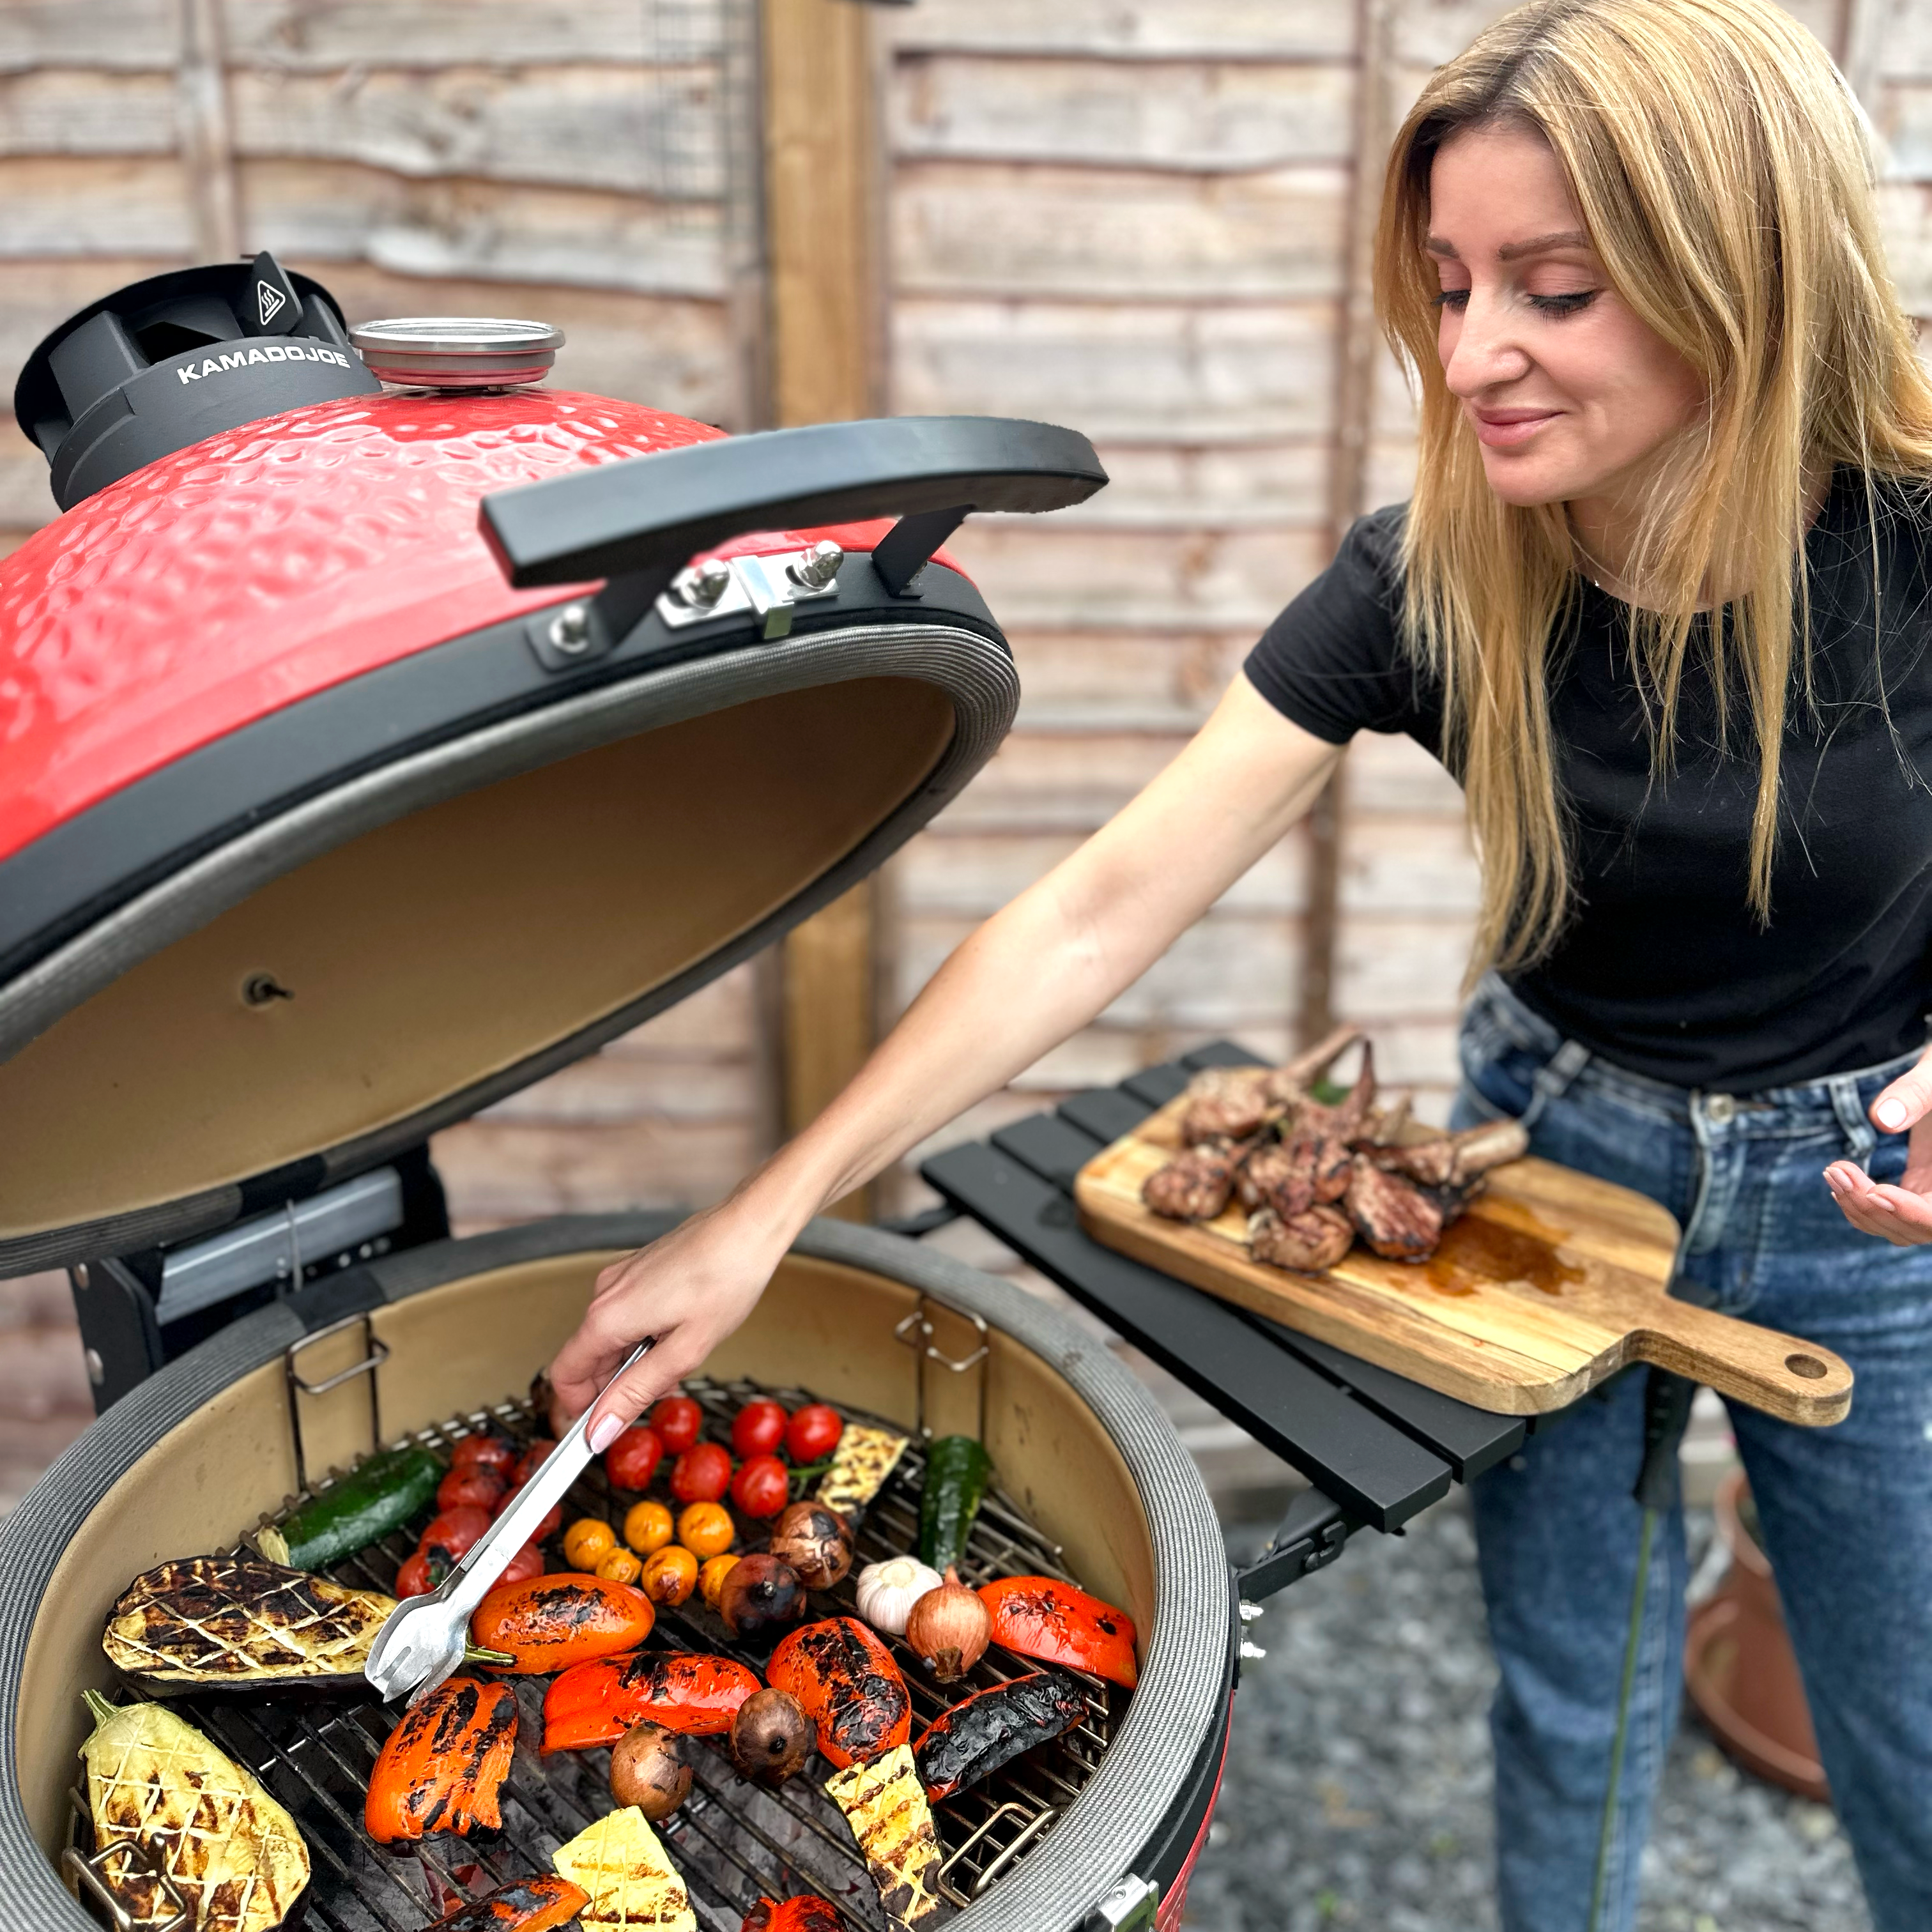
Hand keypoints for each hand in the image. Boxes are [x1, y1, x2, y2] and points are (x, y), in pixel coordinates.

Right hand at [547, 1192, 792, 1447]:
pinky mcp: (636, 1270)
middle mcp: (604, 1294)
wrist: (748, 1227)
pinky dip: (645, 1335)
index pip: (564, 1375)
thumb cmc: (726, 1280)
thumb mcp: (685, 1351)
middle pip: (588, 1358)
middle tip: (667, 1386)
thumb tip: (600, 1430)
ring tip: (683, 1353)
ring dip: (637, 1360)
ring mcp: (619, 1279)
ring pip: (610, 1338)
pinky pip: (625, 1316)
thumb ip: (637, 1392)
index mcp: (607, 1317)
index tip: (604, 1428)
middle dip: (619, 1384)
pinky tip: (682, 1330)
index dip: (579, 1407)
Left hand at [1824, 1042, 1931, 1243]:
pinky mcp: (1921, 1189)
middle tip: (1836, 1171)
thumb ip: (1917, 1093)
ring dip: (1860, 1208)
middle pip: (1917, 1229)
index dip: (1912, 1212)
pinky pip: (1892, 1214)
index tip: (1876, 1191)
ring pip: (1900, 1229)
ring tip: (1833, 1172)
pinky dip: (1863, 1206)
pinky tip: (1840, 1181)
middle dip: (1873, 1207)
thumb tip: (1882, 1119)